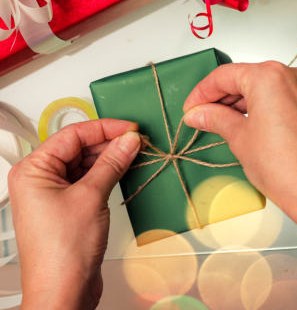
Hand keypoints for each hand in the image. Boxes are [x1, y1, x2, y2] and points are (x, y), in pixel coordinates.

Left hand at [8, 119, 141, 309]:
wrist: (63, 293)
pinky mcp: (67, 206)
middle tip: (136, 141)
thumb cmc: (63, 252)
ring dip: (110, 157)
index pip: (72, 135)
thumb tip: (129, 140)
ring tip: (134, 153)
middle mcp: (40, 179)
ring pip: (85, 163)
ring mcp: (53, 193)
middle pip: (78, 148)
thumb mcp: (92, 196)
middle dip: (109, 142)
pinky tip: (124, 168)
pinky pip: (88, 179)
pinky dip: (107, 172)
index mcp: (34, 170)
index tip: (130, 128)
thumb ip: (112, 162)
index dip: (104, 128)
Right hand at [183, 62, 296, 240]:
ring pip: (264, 88)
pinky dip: (261, 107)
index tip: (192, 106)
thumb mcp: (239, 138)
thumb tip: (198, 113)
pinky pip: (280, 98)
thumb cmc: (287, 168)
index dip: (202, 92)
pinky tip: (248, 124)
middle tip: (202, 115)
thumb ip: (215, 118)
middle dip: (221, 97)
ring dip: (241, 103)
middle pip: (245, 78)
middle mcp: (291, 77)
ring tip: (222, 122)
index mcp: (269, 76)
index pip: (225, 76)